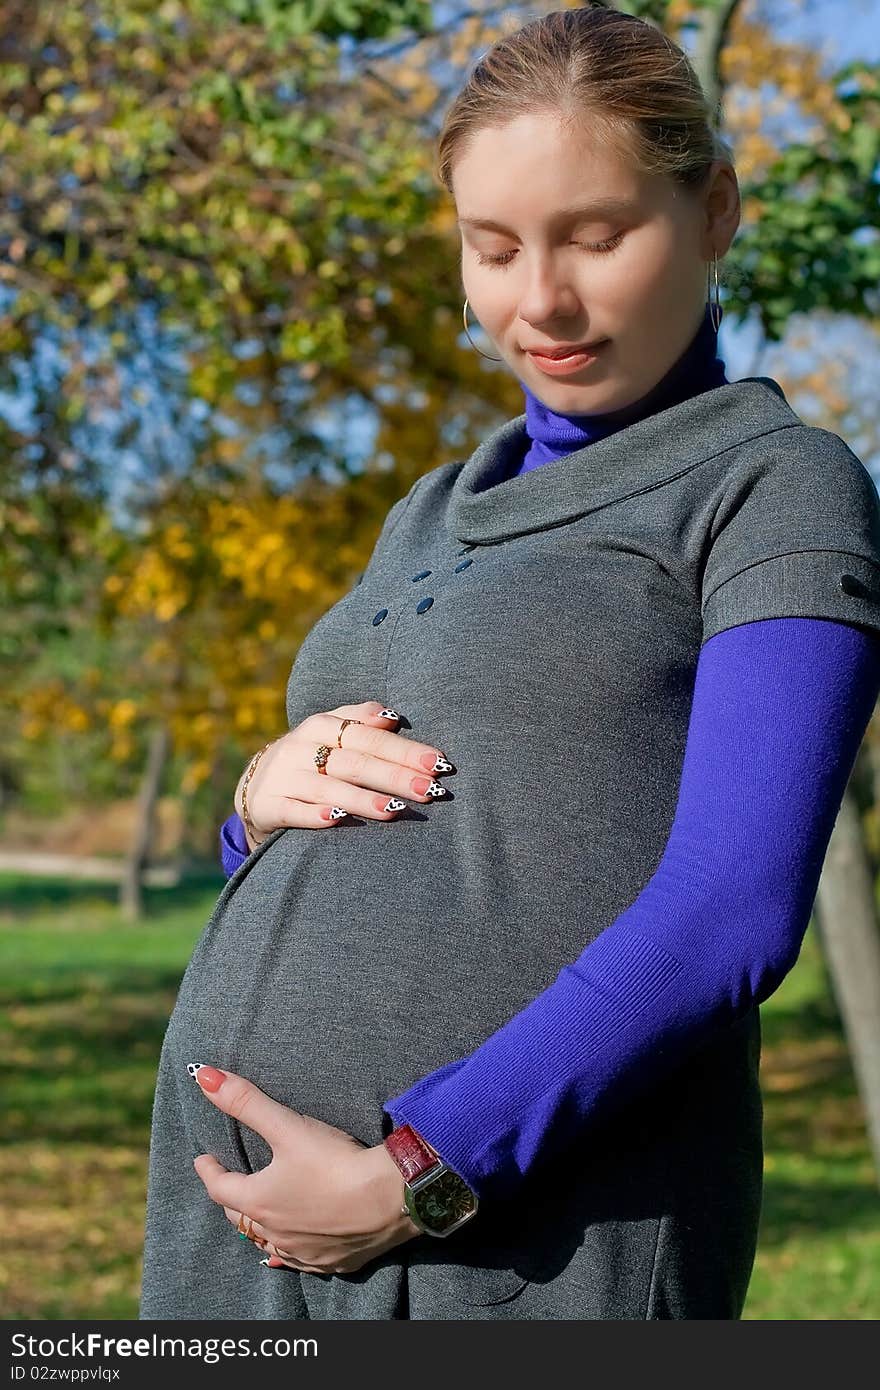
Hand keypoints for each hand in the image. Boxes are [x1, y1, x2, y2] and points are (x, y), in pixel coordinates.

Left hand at [189, 1064, 422, 1273]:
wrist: (390, 1199)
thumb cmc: (334, 1163)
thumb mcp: (288, 1126)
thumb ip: (246, 1102)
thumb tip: (205, 1077)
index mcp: (259, 1202)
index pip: (220, 1188)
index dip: (209, 1172)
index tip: (203, 1160)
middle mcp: (275, 1233)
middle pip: (240, 1219)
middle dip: (231, 1200)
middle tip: (230, 1184)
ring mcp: (303, 1252)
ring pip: (268, 1244)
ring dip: (259, 1230)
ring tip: (258, 1218)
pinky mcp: (332, 1262)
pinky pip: (300, 1260)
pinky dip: (290, 1251)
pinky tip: (292, 1250)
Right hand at [233, 700, 454, 847]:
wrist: (255, 787)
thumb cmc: (310, 758)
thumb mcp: (329, 733)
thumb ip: (359, 720)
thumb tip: (391, 716)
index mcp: (321, 726)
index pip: (369, 737)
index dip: (404, 749)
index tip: (438, 762)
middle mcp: (301, 749)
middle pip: (355, 762)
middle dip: (395, 776)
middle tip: (430, 790)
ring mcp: (284, 777)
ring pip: (328, 787)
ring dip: (363, 799)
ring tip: (395, 809)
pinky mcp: (270, 805)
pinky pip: (294, 810)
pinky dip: (315, 814)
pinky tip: (337, 818)